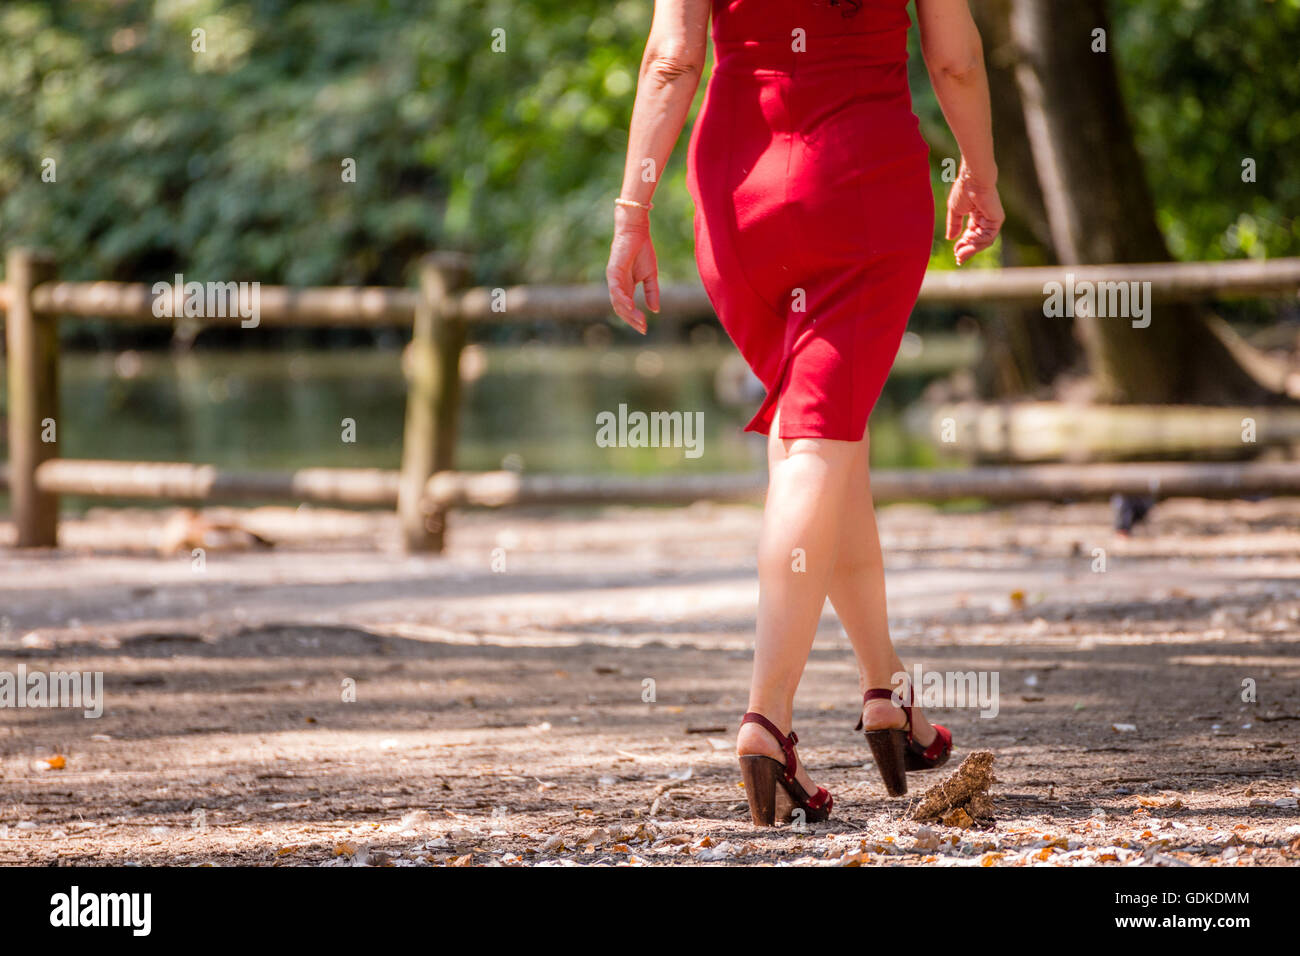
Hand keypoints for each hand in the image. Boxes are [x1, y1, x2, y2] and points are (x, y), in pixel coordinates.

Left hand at [606, 208, 659, 333]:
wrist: (637, 232)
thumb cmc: (643, 250)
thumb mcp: (651, 275)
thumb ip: (652, 292)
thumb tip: (655, 310)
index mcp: (626, 288)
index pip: (627, 309)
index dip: (635, 320)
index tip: (645, 329)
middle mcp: (618, 286)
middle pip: (621, 309)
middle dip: (632, 320)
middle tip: (643, 328)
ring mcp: (614, 279)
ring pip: (617, 302)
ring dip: (628, 313)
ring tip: (639, 320)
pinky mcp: (613, 271)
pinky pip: (616, 289)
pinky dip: (622, 299)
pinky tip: (630, 306)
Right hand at [945, 160, 1004, 265]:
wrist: (972, 179)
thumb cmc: (963, 190)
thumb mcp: (955, 211)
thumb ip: (953, 225)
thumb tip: (950, 238)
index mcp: (976, 215)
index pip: (972, 235)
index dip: (963, 245)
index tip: (955, 253)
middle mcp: (985, 218)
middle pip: (978, 240)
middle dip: (967, 250)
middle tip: (958, 258)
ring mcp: (992, 219)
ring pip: (983, 241)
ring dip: (971, 249)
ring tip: (960, 254)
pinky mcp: (997, 219)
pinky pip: (988, 237)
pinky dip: (977, 243)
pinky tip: (967, 244)